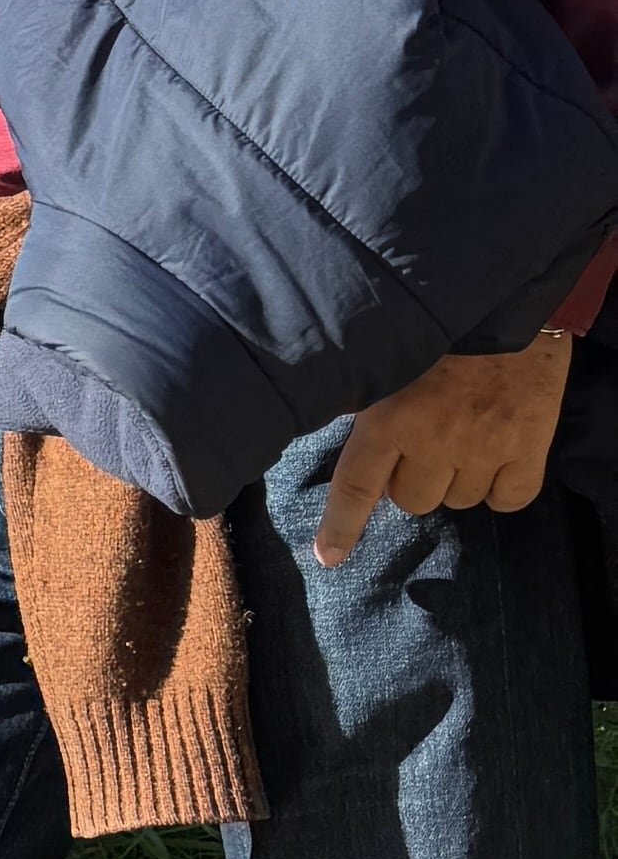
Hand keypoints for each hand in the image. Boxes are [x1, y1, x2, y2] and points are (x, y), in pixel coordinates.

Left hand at [315, 329, 573, 560]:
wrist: (511, 301)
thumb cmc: (441, 327)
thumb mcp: (386, 358)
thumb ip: (361, 399)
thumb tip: (329, 421)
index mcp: (389, 418)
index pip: (356, 486)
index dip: (340, 526)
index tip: (328, 557)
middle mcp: (434, 441)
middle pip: (412, 501)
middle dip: (412, 479)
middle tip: (425, 441)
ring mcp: (485, 448)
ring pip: (459, 501)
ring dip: (455, 480)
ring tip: (463, 436)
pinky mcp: (530, 448)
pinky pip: (508, 500)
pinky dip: (501, 488)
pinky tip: (498, 459)